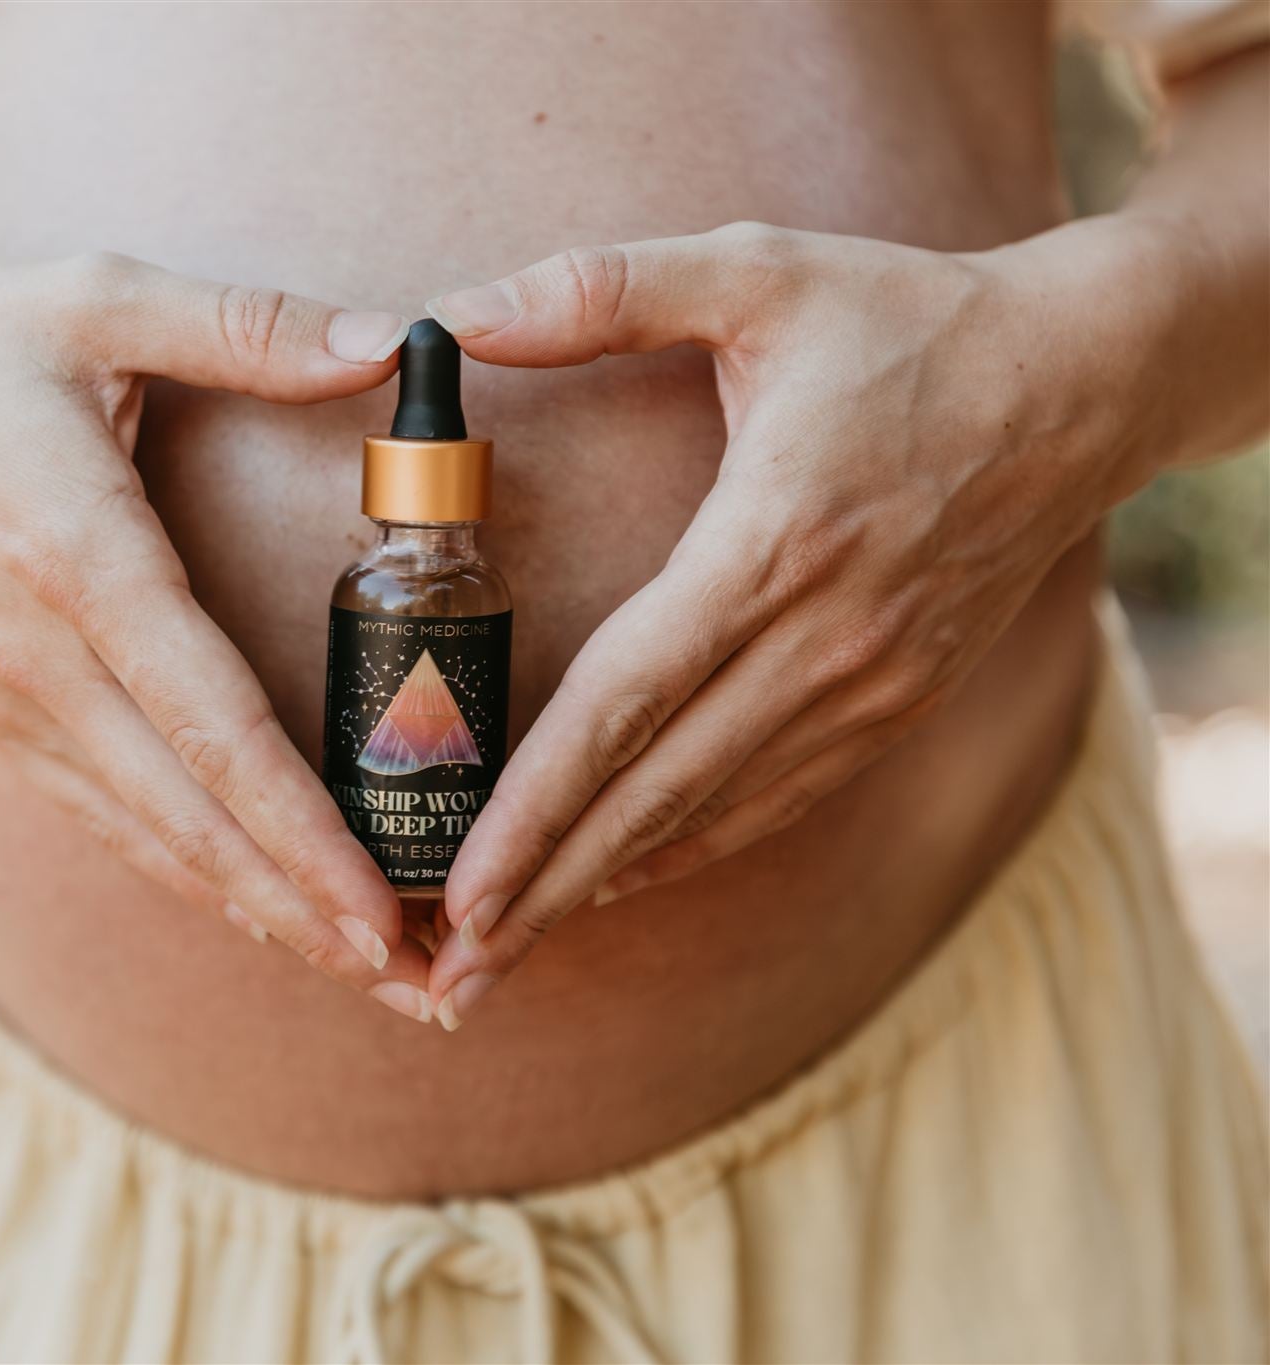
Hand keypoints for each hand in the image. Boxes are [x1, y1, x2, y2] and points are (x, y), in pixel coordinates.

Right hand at [0, 243, 439, 1017]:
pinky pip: (100, 813)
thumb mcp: (98, 297)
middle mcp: (37, 659)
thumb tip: (383, 342)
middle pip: (188, 820)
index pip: (211, 728)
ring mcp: (3, 700)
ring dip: (254, 909)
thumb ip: (247, 326)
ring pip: (144, 837)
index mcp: (78, 560)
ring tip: (358, 968)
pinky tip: (249, 904)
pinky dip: (182, 869)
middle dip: (303, 911)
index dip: (301, 830)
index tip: (381, 909)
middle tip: (416, 984)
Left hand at [423, 221, 1163, 1026]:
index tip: (462, 885)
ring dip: (606, 886)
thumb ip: (601, 288)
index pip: (626, 704)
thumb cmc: (907, 320)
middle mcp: (825, 639)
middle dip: (546, 888)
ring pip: (715, 814)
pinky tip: (622, 880)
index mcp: (772, 543)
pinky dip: (693, 849)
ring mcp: (871, 684)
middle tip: (450, 970)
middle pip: (658, 792)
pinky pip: (778, 799)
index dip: (537, 806)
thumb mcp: (757, 268)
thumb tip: (457, 316)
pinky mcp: (898, 702)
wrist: (1082, 379)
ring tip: (509, 951)